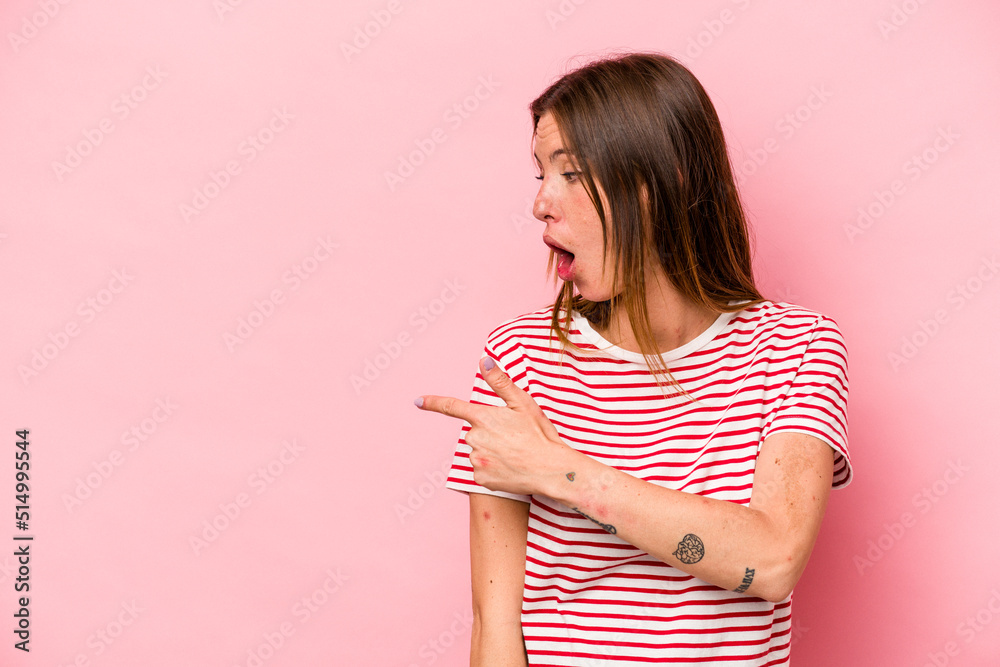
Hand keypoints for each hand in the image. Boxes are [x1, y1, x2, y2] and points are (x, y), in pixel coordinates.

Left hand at [414, 356, 573, 496]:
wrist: (551, 470)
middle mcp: (474, 438)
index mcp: (483, 417)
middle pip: (474, 432)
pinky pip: (482, 471)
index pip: (452, 407)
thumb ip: (500, 382)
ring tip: (514, 454)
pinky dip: (493, 469)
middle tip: (513, 438)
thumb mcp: (523, 403)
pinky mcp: (480, 479)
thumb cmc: (539, 434)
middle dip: (488, 433)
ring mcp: (476, 460)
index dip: (433, 403)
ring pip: (478, 452)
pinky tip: (510, 468)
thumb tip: (483, 360)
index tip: (418, 401)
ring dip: (491, 452)